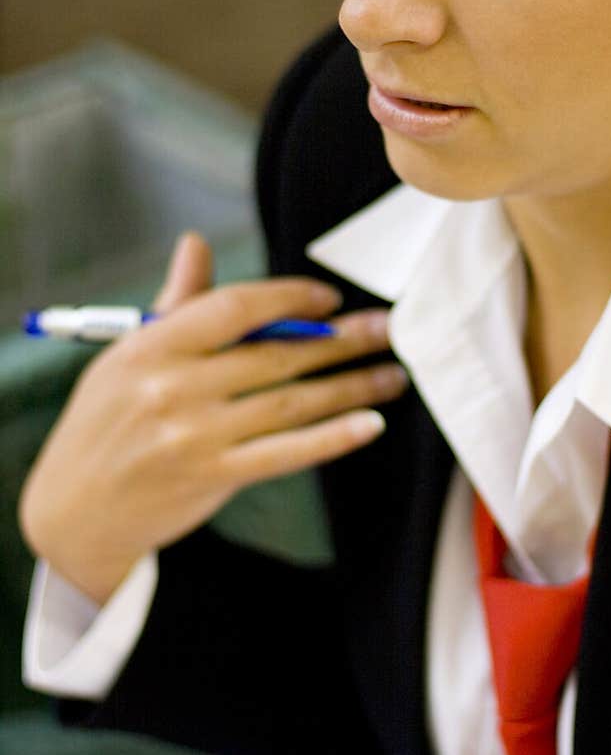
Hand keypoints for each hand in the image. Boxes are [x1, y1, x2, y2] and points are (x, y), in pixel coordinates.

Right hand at [18, 232, 407, 603]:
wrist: (74, 511)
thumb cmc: (106, 422)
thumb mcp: (127, 356)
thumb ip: (175, 304)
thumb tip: (197, 244)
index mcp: (153, 347)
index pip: (235, 308)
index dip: (290, 299)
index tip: (330, 301)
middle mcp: (174, 388)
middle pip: (276, 355)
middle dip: (341, 341)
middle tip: (388, 330)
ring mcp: (195, 435)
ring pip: (291, 402)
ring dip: (351, 387)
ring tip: (392, 374)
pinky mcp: (213, 477)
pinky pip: (286, 453)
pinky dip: (333, 437)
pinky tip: (370, 423)